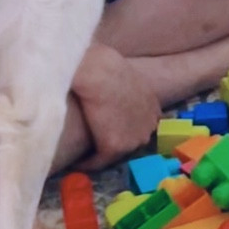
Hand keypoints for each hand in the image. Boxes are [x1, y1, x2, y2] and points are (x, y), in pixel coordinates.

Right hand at [69, 43, 158, 166]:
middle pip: (131, 141)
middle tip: (94, 143)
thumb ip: (124, 87)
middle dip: (114, 142)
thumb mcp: (124, 75)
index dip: (124, 128)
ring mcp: (134, 138)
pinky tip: (75, 163)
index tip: (108, 129)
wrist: (98, 71)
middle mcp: (149, 125)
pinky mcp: (115, 147)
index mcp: (153, 107)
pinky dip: (86, 163)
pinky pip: (98, 162)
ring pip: (115, 153)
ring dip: (100, 155)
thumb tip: (111, 85)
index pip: (141, 125)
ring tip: (83, 155)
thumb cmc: (105, 64)